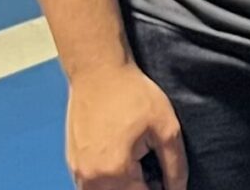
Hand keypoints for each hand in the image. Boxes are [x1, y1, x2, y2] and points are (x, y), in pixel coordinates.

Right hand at [66, 61, 186, 189]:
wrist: (98, 72)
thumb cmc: (131, 93)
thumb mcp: (166, 126)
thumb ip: (174, 165)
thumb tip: (178, 189)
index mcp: (115, 172)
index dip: (160, 189)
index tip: (164, 178)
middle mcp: (91, 178)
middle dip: (140, 187)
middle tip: (153, 171)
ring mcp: (78, 171)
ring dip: (122, 187)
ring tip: (137, 166)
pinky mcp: (72, 163)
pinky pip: (90, 186)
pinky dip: (107, 182)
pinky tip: (120, 162)